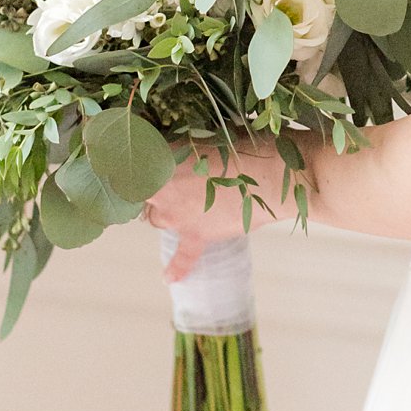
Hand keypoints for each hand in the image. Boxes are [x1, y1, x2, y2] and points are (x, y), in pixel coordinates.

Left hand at [142, 136, 292, 282]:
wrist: (275, 175)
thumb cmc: (247, 144)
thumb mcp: (210, 133)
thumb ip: (186, 143)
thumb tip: (178, 147)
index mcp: (163, 158)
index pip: (135, 159)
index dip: (137, 157)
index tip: (141, 153)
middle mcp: (163, 190)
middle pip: (141, 192)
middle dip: (151, 185)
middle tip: (171, 173)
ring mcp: (179, 216)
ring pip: (157, 218)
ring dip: (165, 211)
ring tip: (183, 201)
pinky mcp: (198, 235)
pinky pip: (183, 256)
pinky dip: (176, 266)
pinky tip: (168, 277)